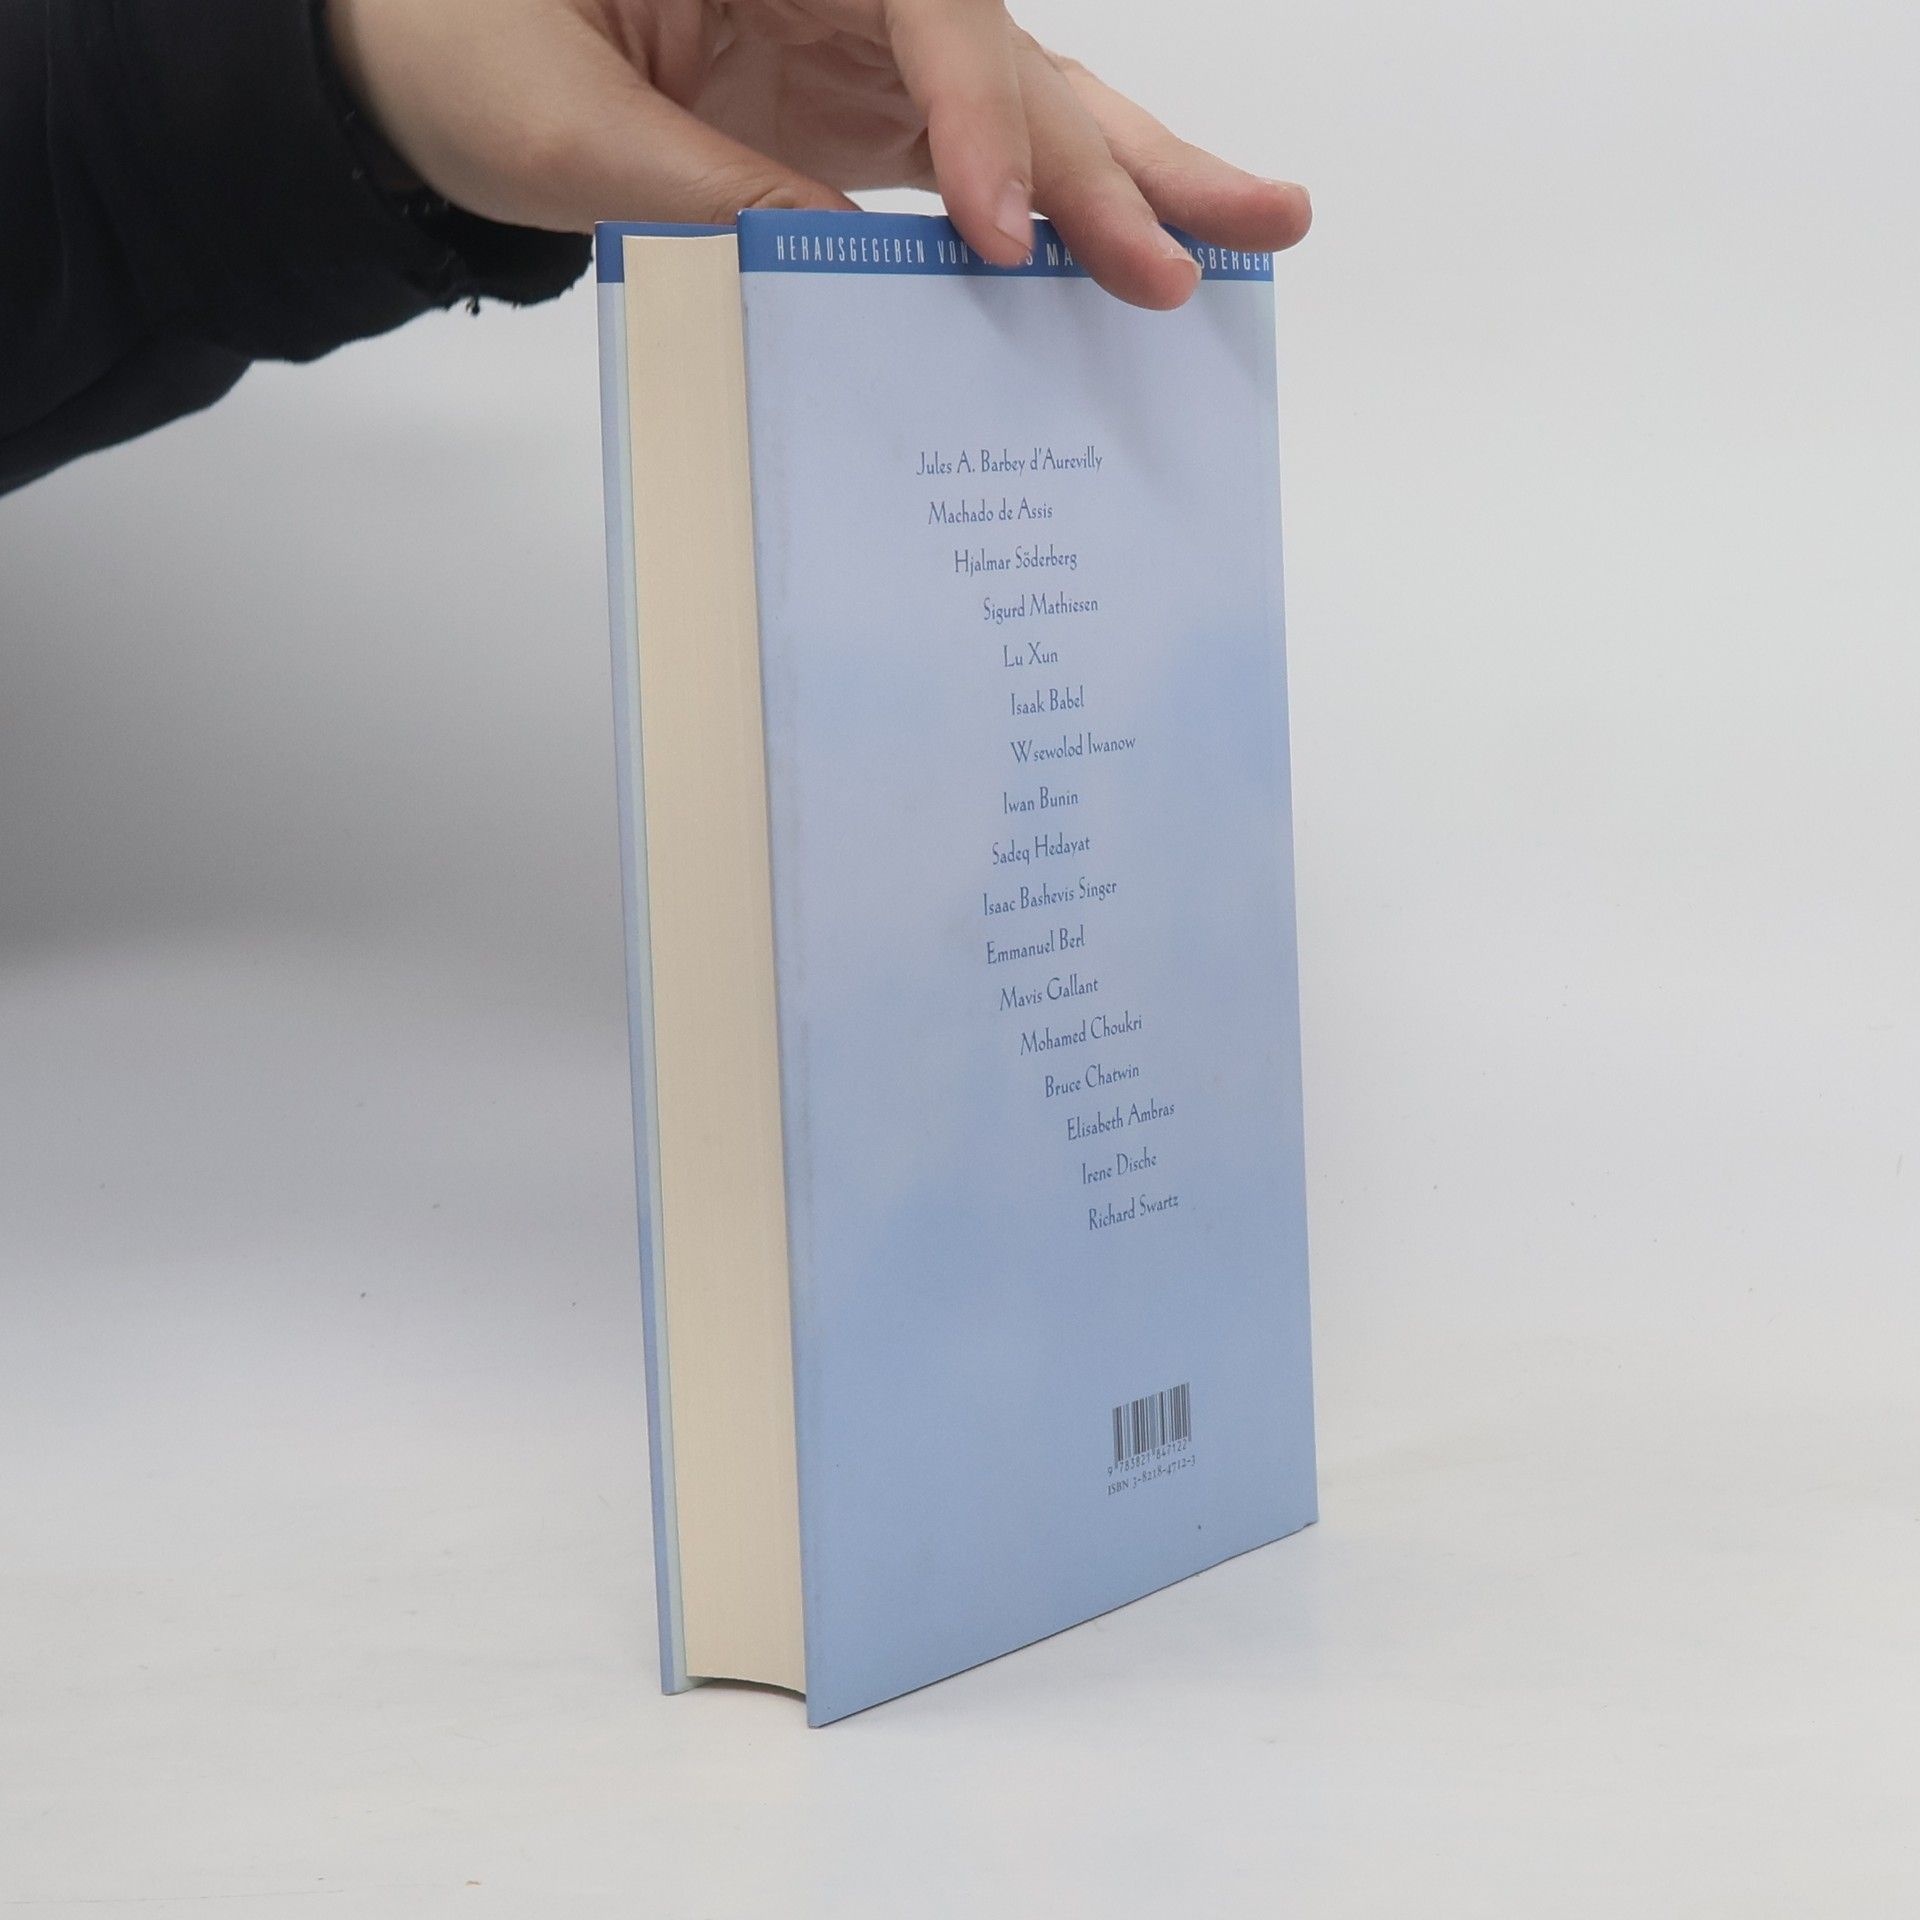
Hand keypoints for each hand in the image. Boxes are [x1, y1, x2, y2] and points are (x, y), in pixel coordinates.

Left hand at [325, 0, 1310, 309]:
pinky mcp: (861, 108)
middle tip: (1219, 235)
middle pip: (1008, 48)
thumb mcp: (564, 132)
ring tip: (1259, 222)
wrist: (416, 60)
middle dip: (1109, 156)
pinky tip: (1137, 248)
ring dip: (1135, 172)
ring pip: (1027, 96)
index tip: (1006, 233)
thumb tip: (845, 279)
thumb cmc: (455, 45)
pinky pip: (982, 155)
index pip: (927, 4)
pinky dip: (1062, 209)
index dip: (981, 116)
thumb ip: (710, 201)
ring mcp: (861, 42)